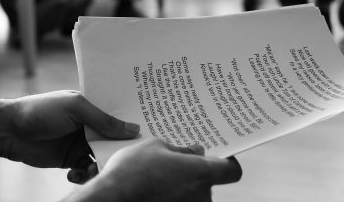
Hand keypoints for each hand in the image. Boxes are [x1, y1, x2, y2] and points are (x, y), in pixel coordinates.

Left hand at [0, 91, 139, 170]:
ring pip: (103, 158)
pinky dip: (84, 176)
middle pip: (114, 140)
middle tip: (127, 160)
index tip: (149, 133)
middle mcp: (90, 125)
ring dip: (101, 167)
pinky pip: (87, 171)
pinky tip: (74, 173)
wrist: (9, 131)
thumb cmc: (40, 110)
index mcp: (92, 106)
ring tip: (92, 170)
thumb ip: (103, 119)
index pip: (118, 114)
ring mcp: (81, 143)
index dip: (132, 123)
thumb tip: (133, 129)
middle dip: (120, 150)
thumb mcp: (74, 108)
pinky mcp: (71, 160)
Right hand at [72, 138, 241, 201]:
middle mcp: (200, 195)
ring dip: (180, 188)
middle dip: (193, 174)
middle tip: (172, 165)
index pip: (232, 171)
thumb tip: (194, 152)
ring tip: (156, 179)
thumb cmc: (132, 172)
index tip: (219, 158)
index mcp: (200, 173)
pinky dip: (170, 198)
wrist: (111, 199)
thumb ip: (180, 149)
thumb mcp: (155, 146)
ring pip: (192, 196)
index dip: (227, 163)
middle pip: (207, 183)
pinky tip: (153, 192)